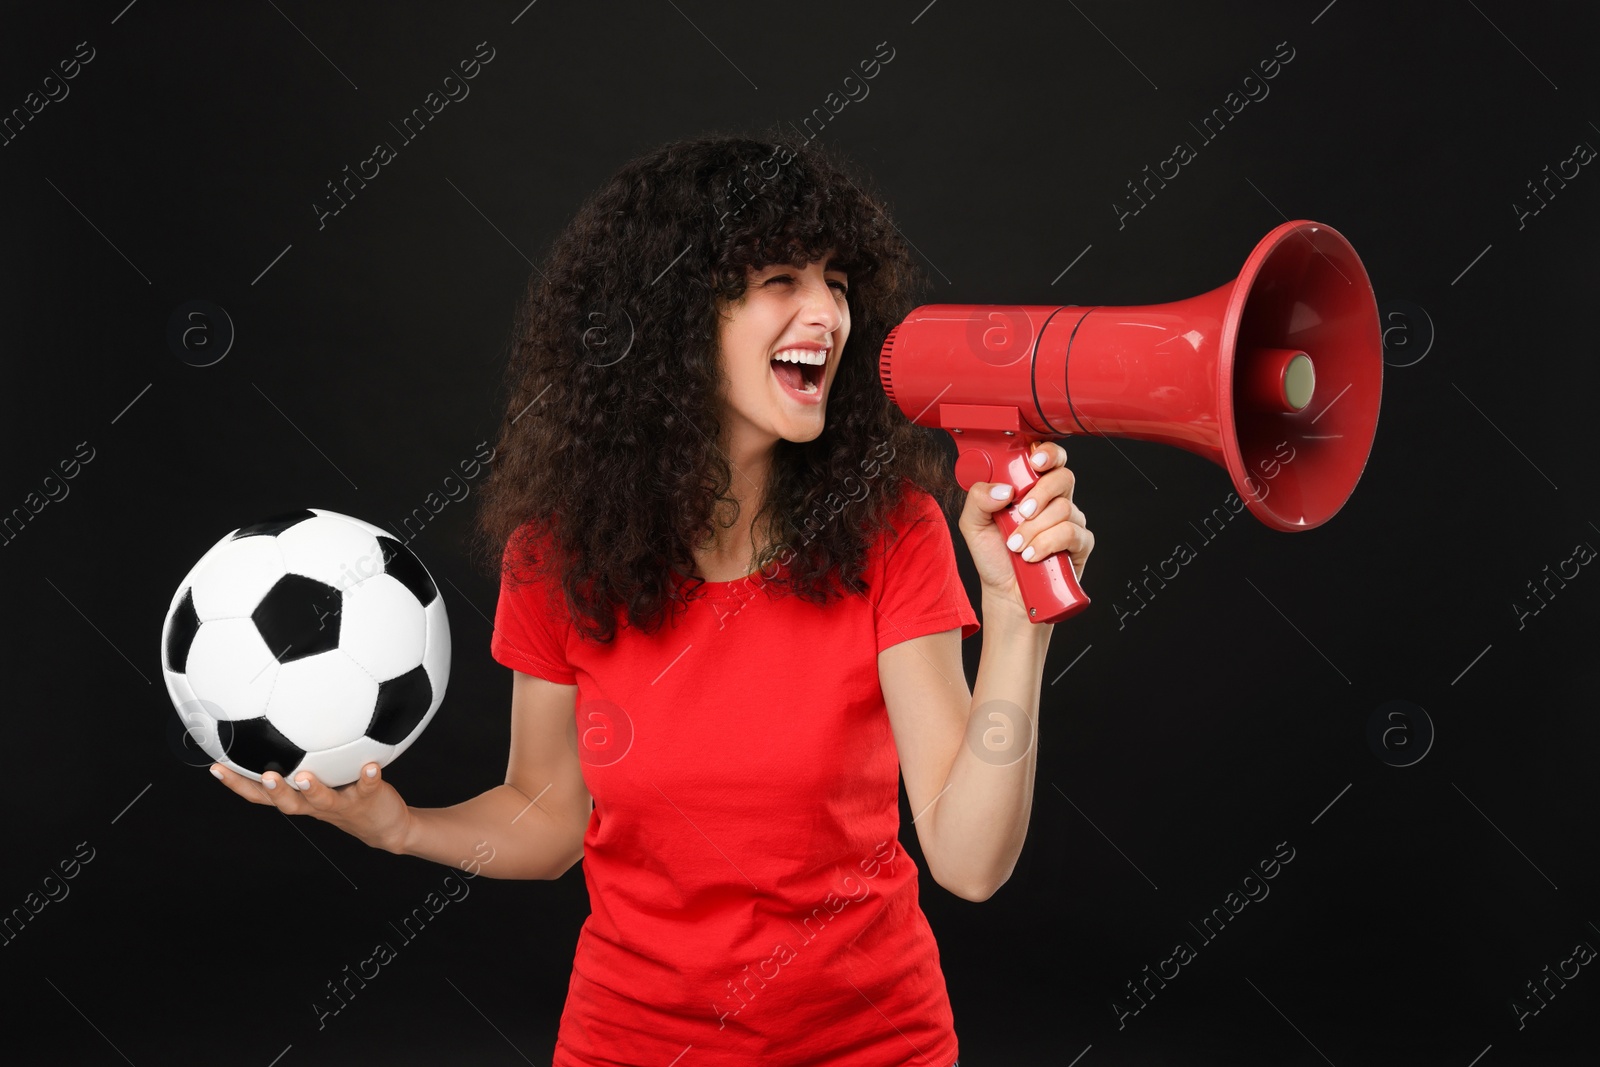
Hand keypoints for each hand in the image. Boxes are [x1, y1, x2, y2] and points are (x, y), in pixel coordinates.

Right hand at [210, 761, 413, 854]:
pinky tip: (370, 764)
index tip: (215, 767)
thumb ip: (301, 757)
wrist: (385, 825)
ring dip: (312, 788)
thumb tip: (281, 718)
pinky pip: (367, 787)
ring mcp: (341, 803)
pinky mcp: (368, 798)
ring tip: (304, 776)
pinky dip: (368, 776)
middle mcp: (315, 804)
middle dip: (272, 790)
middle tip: (263, 774)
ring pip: (322, 799)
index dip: (237, 784)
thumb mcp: (319, 778)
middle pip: (287, 803)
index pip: (262, 794)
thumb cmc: (345, 795)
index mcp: (299, 798)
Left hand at [958, 440, 1093, 604]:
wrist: (1006, 594)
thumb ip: (978, 499)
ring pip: (1063, 508)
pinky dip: (1047, 544)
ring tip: (1017, 546)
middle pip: (1063, 477)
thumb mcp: (974, 524)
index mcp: (1031, 488)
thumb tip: (1003, 488)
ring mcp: (1070, 521)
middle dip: (1040, 494)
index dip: (1047, 453)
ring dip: (1035, 529)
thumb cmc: (994, 556)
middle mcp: (1054, 500)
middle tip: (1021, 514)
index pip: (1048, 458)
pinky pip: (1072, 533)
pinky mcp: (1081, 543)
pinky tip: (1032, 556)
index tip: (1035, 463)